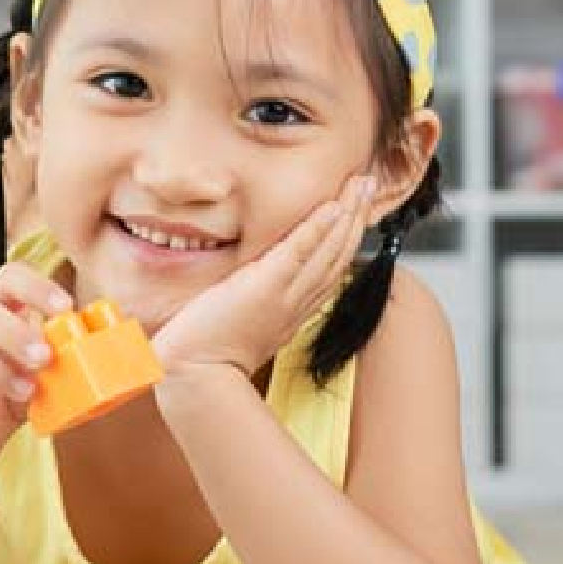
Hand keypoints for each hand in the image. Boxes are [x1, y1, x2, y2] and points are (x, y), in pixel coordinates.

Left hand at [152, 174, 375, 388]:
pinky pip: (299, 253)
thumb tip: (235, 285)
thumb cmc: (202, 357)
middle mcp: (295, 304)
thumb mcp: (234, 325)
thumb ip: (243, 303)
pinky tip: (333, 206)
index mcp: (290, 313)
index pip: (327, 270)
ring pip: (327, 250)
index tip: (353, 212)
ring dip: (348, 214)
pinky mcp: (265, 288)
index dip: (344, 240)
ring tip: (361, 184)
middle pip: (337, 255)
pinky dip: (317, 229)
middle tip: (369, 185)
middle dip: (356, 218)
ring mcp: (283, 296)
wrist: (193, 379)